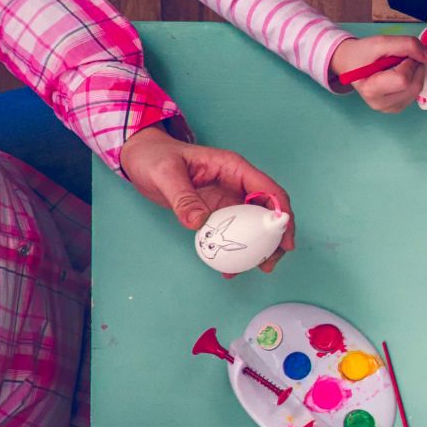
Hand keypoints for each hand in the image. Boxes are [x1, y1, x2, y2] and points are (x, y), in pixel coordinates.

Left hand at [119, 125, 294, 271]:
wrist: (141, 160)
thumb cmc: (155, 158)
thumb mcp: (166, 174)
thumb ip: (183, 198)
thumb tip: (199, 223)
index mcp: (234, 169)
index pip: (268, 190)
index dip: (282, 213)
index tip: (284, 238)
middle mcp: (238, 184)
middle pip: (269, 211)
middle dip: (276, 237)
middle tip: (271, 261)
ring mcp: (230, 200)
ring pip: (256, 225)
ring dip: (261, 247)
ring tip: (259, 268)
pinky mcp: (219, 213)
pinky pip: (236, 233)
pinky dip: (237, 250)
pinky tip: (231, 267)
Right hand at [330, 35, 426, 112]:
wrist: (350, 63)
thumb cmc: (362, 53)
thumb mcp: (379, 42)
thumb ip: (405, 44)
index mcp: (371, 90)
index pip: (403, 79)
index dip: (408, 63)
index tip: (400, 54)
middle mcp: (381, 104)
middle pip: (413, 86)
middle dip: (414, 67)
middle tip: (402, 57)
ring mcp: (390, 108)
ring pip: (417, 89)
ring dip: (415, 73)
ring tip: (399, 65)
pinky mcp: (398, 107)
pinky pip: (415, 93)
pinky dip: (413, 79)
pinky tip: (401, 73)